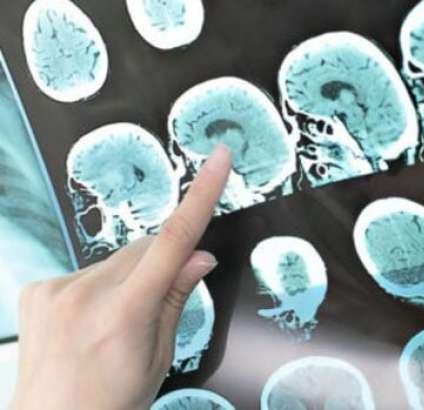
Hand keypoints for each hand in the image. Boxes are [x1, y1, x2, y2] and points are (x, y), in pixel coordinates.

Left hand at [10, 145, 231, 409]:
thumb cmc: (111, 402)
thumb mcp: (158, 358)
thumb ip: (176, 299)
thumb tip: (201, 257)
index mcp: (126, 313)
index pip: (175, 241)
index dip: (201, 196)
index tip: (218, 160)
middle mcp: (86, 293)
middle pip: (146, 248)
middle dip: (163, 262)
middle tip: (159, 302)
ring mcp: (56, 288)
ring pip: (117, 259)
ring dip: (130, 275)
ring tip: (117, 321)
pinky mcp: (38, 288)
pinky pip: (87, 270)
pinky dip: (100, 284)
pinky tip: (92, 318)